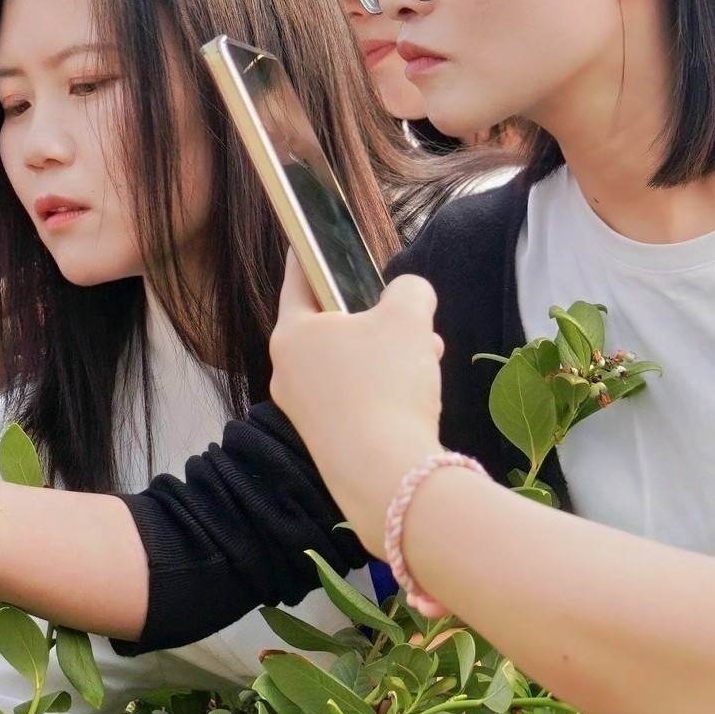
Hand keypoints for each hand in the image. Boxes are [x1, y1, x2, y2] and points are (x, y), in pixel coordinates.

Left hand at [265, 266, 446, 525]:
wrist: (389, 476)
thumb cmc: (387, 385)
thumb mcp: (409, 317)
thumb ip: (410, 290)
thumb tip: (408, 296)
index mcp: (292, 333)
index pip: (297, 277)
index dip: (312, 252)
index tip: (317, 237)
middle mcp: (287, 371)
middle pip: (328, 324)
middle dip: (371, 313)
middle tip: (404, 307)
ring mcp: (304, 409)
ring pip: (346, 362)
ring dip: (385, 351)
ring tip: (427, 348)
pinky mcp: (327, 440)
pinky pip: (354, 395)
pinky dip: (382, 385)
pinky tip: (418, 387)